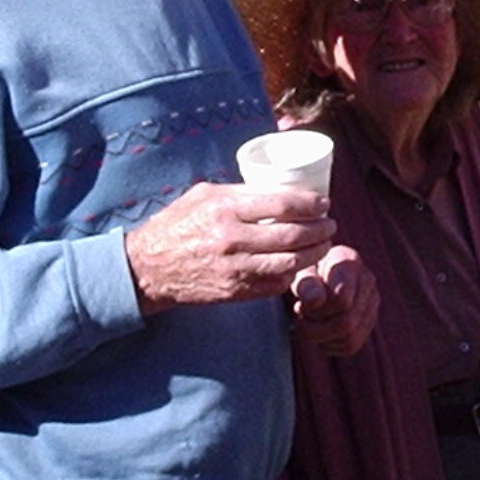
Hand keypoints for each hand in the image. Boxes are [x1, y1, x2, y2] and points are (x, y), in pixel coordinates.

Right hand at [124, 182, 335, 314]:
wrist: (148, 268)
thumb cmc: (177, 225)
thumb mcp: (204, 195)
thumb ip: (240, 191)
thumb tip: (279, 188)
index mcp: (226, 209)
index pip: (283, 204)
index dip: (311, 204)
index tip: (324, 203)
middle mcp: (232, 240)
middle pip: (293, 235)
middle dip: (320, 230)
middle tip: (331, 224)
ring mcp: (235, 269)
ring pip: (290, 263)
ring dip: (314, 254)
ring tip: (323, 245)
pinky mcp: (236, 292)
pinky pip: (275, 284)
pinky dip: (292, 274)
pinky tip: (299, 264)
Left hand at [290, 244, 379, 357]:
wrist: (308, 279)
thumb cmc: (300, 276)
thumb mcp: (296, 277)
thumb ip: (304, 285)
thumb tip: (315, 300)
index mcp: (348, 261)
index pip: (341, 300)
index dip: (316, 310)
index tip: (300, 305)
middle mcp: (367, 280)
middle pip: (346, 322)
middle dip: (316, 327)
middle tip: (300, 318)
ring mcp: (372, 302)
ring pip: (349, 337)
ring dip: (320, 338)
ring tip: (307, 323)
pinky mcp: (369, 322)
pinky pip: (351, 345)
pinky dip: (329, 344)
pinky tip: (318, 331)